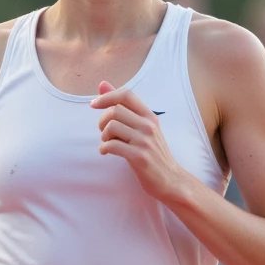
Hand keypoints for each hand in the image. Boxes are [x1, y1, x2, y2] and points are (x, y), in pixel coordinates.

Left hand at [90, 82, 185, 203]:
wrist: (170, 180)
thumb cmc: (153, 153)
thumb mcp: (142, 128)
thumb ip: (123, 107)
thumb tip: (102, 84)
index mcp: (150, 116)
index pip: (126, 95)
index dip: (107, 96)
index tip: (94, 105)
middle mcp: (148, 126)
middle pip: (115, 111)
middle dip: (102, 121)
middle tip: (104, 133)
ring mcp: (145, 141)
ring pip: (112, 127)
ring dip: (103, 136)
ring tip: (107, 143)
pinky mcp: (139, 157)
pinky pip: (112, 145)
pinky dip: (104, 149)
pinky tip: (106, 152)